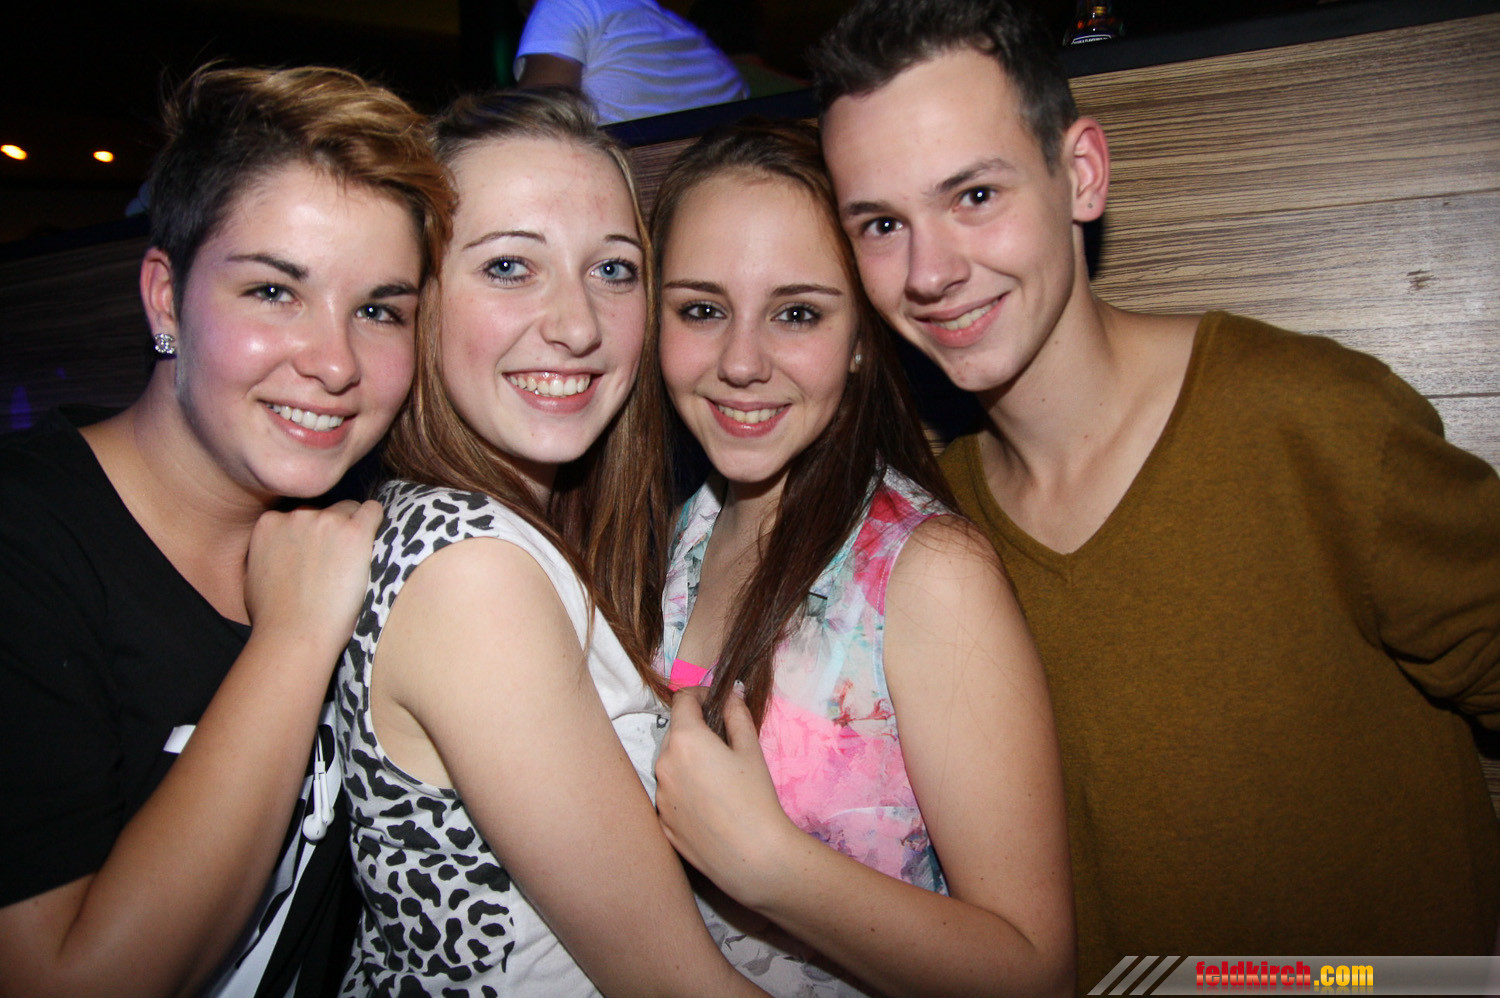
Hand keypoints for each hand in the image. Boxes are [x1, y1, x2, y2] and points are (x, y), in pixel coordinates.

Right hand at [244, 498, 382, 663]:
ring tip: (356, 563)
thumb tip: (282, 551)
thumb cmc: (275, 618)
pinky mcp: (354, 531)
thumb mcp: (256, 575)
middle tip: (341, 563)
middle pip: (327, 510)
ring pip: (351, 510)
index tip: (322, 556)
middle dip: (334, 530)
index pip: (302, 514)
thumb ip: (269, 551)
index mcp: (270, 523)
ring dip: (355, 530)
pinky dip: (376, 524)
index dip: (315, 536)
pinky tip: (377, 544)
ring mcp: (326, 521)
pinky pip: (373, 512)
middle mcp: (296, 515)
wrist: (295, 636)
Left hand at [655, 685, 798, 905]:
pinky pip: (670, 795)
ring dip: (687, 763)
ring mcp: (659, 796)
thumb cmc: (756, 798)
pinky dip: (684, 792)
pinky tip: (709, 807)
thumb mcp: (751, 750)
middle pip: (674, 734)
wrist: (753, 856)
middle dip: (695, 732)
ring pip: (670, 766)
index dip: (699, 694)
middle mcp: (662, 764)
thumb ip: (737, 716)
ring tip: (717, 781)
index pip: (681, 700)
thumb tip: (731, 695)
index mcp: (685, 740)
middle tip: (723, 745)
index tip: (715, 701)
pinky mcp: (661, 823)